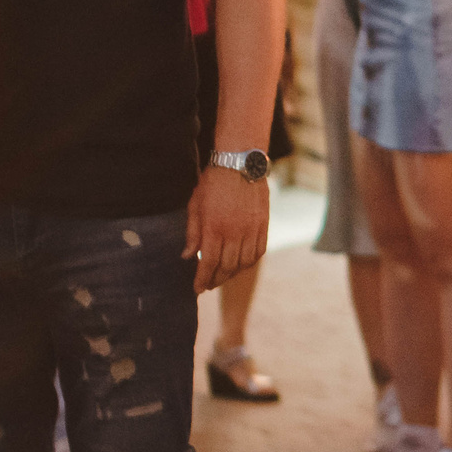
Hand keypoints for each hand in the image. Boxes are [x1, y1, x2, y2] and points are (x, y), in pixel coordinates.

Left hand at [183, 165, 268, 292]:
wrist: (240, 163)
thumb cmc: (213, 182)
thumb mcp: (195, 205)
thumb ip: (192, 233)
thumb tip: (187, 256)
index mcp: (214, 228)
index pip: (208, 263)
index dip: (202, 279)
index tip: (197, 288)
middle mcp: (234, 232)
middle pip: (226, 267)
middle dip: (216, 280)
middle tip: (208, 284)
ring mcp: (251, 230)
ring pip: (243, 263)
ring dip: (232, 274)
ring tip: (223, 275)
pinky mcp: (263, 225)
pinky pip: (258, 252)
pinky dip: (249, 262)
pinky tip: (241, 264)